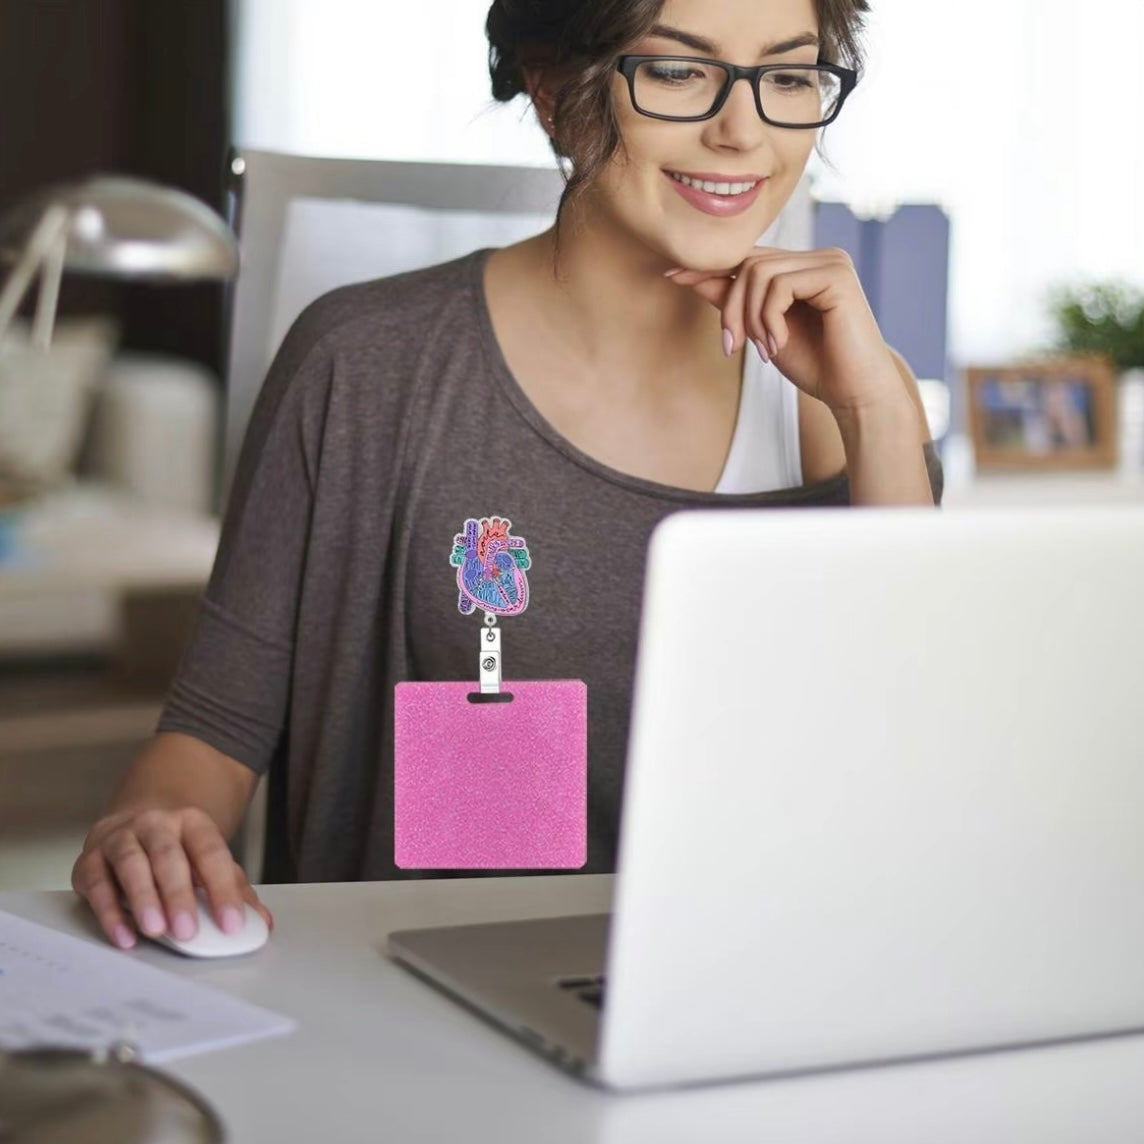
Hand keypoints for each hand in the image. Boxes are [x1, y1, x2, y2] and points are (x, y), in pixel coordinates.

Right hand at [72, 805, 272, 950]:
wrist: (135, 817)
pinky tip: (124, 936)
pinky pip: (96, 884)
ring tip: (155, 930)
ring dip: (143, 898)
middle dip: (178, 894)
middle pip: (168, 855)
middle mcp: (154, 824)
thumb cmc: (178, 847)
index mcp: (192, 822)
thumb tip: (262, 922)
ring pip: (130, 864)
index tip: (232, 924)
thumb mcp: (208, 859)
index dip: (223, 889)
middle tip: (187, 930)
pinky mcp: (89, 860)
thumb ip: (234, 889)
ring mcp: (119, 838)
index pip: (211, 853)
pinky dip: (108, 912)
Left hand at [666, 247, 904, 415]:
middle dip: (731, 308)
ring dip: (750, 319)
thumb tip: (692, 277)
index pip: (746, 259)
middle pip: (747, 264)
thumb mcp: (761, 332)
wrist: (853, 392)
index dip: (708, 268)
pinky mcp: (835, 274)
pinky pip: (778, 285)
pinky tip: (778, 344)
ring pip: (758, 273)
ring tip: (763, 350)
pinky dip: (768, 319)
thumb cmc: (815, 365)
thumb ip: (733, 303)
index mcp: (802, 267)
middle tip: (733, 347)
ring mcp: (829, 261)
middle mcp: (817, 257)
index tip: (671, 276)